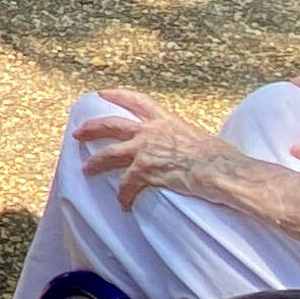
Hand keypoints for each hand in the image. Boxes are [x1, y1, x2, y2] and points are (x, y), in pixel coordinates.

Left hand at [74, 91, 231, 210]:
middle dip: (92, 128)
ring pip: (110, 154)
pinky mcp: (145, 171)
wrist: (221, 171)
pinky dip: (123, 196)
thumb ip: (188, 140)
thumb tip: (196, 149)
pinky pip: (126, 185)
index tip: (102, 93)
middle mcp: (151, 132)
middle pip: (112, 124)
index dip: (117, 95)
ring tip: (86, 169)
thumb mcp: (202, 139)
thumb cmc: (221, 158)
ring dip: (96, 163)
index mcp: (166, 121)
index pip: (137, 101)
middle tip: (78, 133)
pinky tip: (123, 205)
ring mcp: (145, 150)